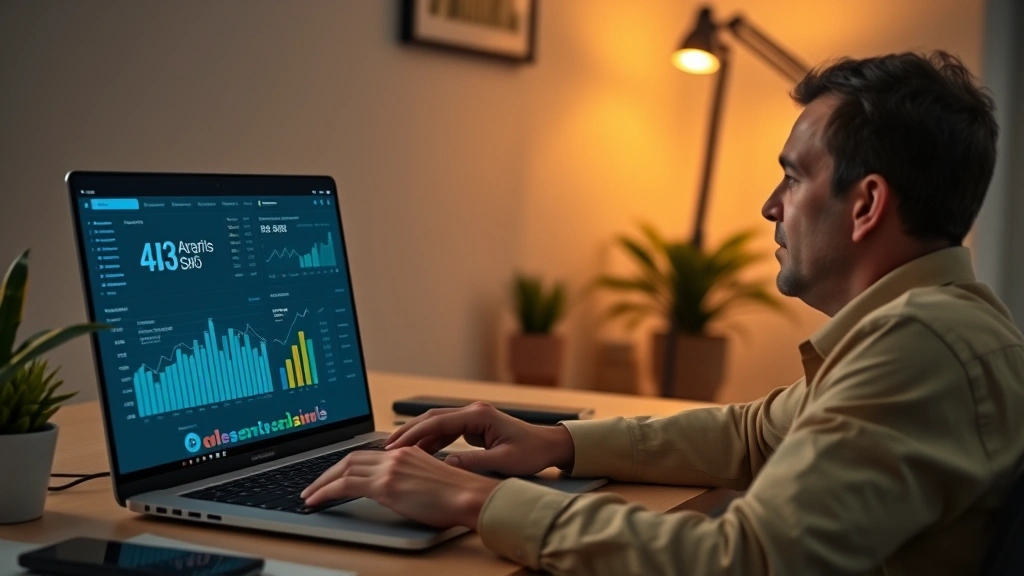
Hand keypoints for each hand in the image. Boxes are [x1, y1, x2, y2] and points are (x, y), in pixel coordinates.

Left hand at [300, 447, 499, 528]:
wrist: (471, 497)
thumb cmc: (460, 496)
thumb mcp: (431, 481)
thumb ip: (411, 480)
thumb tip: (398, 491)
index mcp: (407, 453)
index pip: (367, 454)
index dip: (345, 465)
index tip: (334, 475)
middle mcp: (396, 456)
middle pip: (351, 458)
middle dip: (328, 472)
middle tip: (314, 485)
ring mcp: (390, 468)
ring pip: (343, 469)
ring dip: (321, 482)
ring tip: (309, 495)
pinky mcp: (386, 485)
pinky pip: (344, 485)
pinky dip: (325, 491)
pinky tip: (316, 501)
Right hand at [385, 402, 574, 476]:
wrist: (549, 445)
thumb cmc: (531, 452)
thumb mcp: (504, 461)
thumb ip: (475, 462)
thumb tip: (447, 464)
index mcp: (479, 415)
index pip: (438, 422)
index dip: (414, 434)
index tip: (396, 447)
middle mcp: (473, 412)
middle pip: (431, 418)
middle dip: (408, 432)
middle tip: (387, 448)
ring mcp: (473, 418)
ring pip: (436, 424)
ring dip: (417, 436)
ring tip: (397, 452)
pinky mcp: (474, 426)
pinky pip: (445, 431)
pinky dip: (430, 441)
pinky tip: (419, 453)